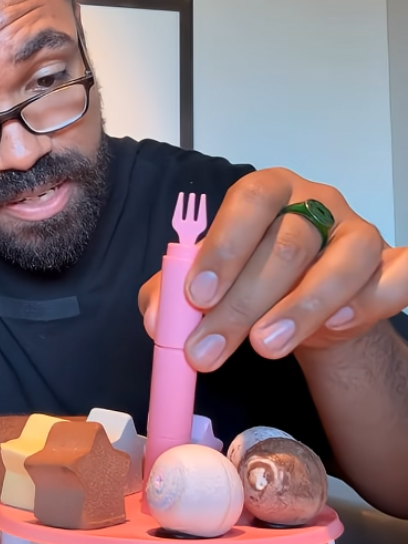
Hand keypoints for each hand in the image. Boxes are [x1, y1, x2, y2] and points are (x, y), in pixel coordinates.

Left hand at [139, 167, 407, 370]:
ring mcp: (358, 234)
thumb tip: (160, 322)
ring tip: (265, 347)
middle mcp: (316, 204)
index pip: (250, 202)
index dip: (224, 247)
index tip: (197, 296)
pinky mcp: (389, 267)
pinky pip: (398, 277)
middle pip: (287, 244)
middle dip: (243, 303)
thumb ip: (174, 297)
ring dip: (302, 308)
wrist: (305, 309)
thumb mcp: (205, 287)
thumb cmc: (250, 284)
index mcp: (268, 193)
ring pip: (343, 261)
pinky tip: (337, 326)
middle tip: (209, 350)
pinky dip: (371, 301)